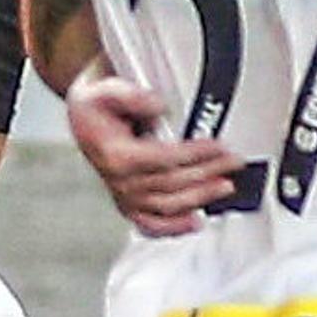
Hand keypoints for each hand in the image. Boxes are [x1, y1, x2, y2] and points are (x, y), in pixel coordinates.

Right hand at [66, 72, 244, 237]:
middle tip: (233, 162)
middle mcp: (119, 182)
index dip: (195, 154)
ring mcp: (124, 197)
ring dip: (199, 198)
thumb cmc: (97, 105)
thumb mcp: (108, 89)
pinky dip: (174, 228)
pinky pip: (151, 224)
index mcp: (116, 156)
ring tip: (224, 187)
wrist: (83, 118)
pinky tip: (195, 223)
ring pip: (167, 206)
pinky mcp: (128, 205)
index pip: (164, 159)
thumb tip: (159, 107)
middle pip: (172, 183)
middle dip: (207, 172)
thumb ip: (133, 97)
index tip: (218, 146)